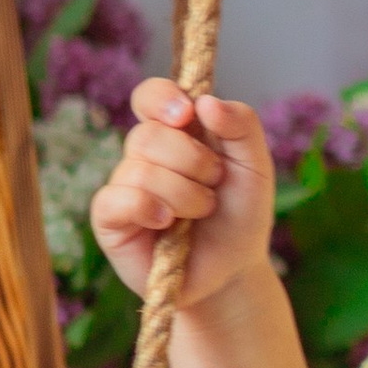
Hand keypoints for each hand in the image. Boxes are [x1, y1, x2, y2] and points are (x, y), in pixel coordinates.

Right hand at [88, 82, 278, 303]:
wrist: (234, 271)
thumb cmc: (241, 216)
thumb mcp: (256, 166)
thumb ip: (242, 126)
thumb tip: (204, 101)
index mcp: (177, 133)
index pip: (151, 96)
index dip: (162, 98)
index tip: (187, 115)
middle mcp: (146, 156)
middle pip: (148, 135)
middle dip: (192, 161)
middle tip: (214, 184)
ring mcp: (125, 187)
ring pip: (139, 170)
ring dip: (182, 194)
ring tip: (201, 211)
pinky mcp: (111, 220)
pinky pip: (114, 200)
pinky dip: (146, 207)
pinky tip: (166, 224)